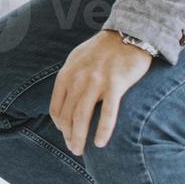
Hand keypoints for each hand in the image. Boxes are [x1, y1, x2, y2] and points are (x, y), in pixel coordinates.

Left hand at [50, 30, 152, 154]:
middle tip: (74, 149)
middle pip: (67, 114)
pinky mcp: (116, 84)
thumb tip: (66, 98)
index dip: (59, 124)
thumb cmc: (103, 50)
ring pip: (82, 116)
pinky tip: (100, 142)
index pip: (56, 106)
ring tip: (80, 150)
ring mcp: (96, 81)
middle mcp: (78, 78)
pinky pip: (108, 112)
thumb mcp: (78, 60)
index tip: (65, 134)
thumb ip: (71, 78)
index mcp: (67, 74)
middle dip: (68, 135)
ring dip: (79, 136)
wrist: (128, 34)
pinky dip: (102, 129)